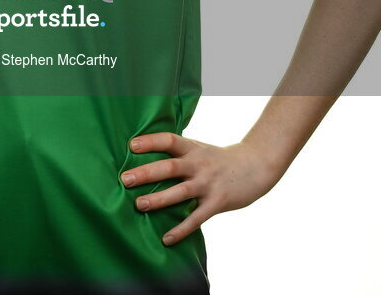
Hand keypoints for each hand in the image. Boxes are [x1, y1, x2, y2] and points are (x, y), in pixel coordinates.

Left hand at [120, 132, 281, 245]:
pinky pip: (197, 218)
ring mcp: (208, 184)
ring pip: (180, 192)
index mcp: (192, 149)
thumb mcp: (199, 149)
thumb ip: (178, 153)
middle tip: (125, 179)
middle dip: (147, 173)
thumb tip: (147, 157)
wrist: (255, 165)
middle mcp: (199, 165)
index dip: (150, 142)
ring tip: (139, 205)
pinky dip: (181, 229)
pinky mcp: (217, 202)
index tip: (131, 146)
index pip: (169, 140)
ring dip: (159, 199)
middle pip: (170, 167)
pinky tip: (166, 238)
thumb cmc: (219, 159)